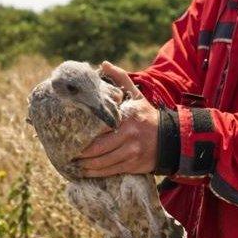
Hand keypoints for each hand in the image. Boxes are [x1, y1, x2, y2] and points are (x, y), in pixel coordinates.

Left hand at [76, 61, 159, 176]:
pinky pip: (111, 171)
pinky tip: (85, 172)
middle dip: (80, 154)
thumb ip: (120, 79)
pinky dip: (96, 173)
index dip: (82, 135)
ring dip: (85, 167)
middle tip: (66, 153)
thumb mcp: (136, 95)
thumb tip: (104, 64)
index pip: (99, 128)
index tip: (68, 136)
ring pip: (103, 163)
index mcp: (126, 117)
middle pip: (98, 149)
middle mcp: (128, 135)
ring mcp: (131, 152)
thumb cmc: (147, 115)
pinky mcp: (133, 165)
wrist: (171, 138)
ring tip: (73, 164)